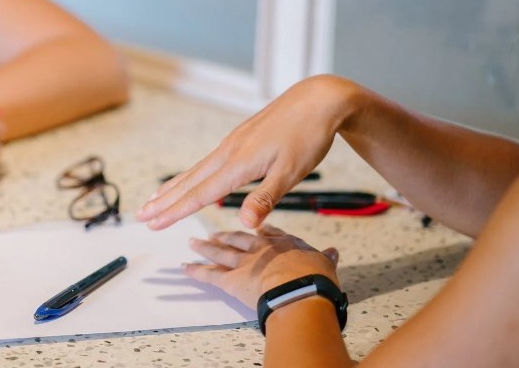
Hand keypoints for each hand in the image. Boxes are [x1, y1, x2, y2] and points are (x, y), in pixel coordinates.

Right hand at [136, 75, 362, 229]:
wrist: (318, 99)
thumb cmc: (308, 135)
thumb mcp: (291, 171)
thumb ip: (265, 198)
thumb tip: (244, 225)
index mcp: (238, 163)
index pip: (200, 193)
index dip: (175, 211)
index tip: (152, 223)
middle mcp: (229, 152)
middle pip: (189, 181)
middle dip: (164, 201)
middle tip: (140, 215)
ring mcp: (233, 143)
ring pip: (196, 170)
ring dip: (174, 187)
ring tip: (154, 198)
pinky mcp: (240, 139)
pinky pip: (208, 161)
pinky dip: (192, 174)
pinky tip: (192, 178)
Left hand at [184, 225, 339, 309]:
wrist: (300, 290)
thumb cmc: (315, 279)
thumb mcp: (325, 264)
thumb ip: (325, 258)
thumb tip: (334, 252)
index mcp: (284, 243)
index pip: (269, 233)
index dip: (260, 231)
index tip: (254, 227)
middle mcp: (260, 249)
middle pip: (239, 239)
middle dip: (226, 236)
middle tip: (213, 233)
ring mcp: (244, 263)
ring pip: (220, 252)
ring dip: (205, 247)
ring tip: (193, 243)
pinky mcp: (231, 280)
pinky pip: (209, 275)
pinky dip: (196, 271)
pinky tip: (185, 267)